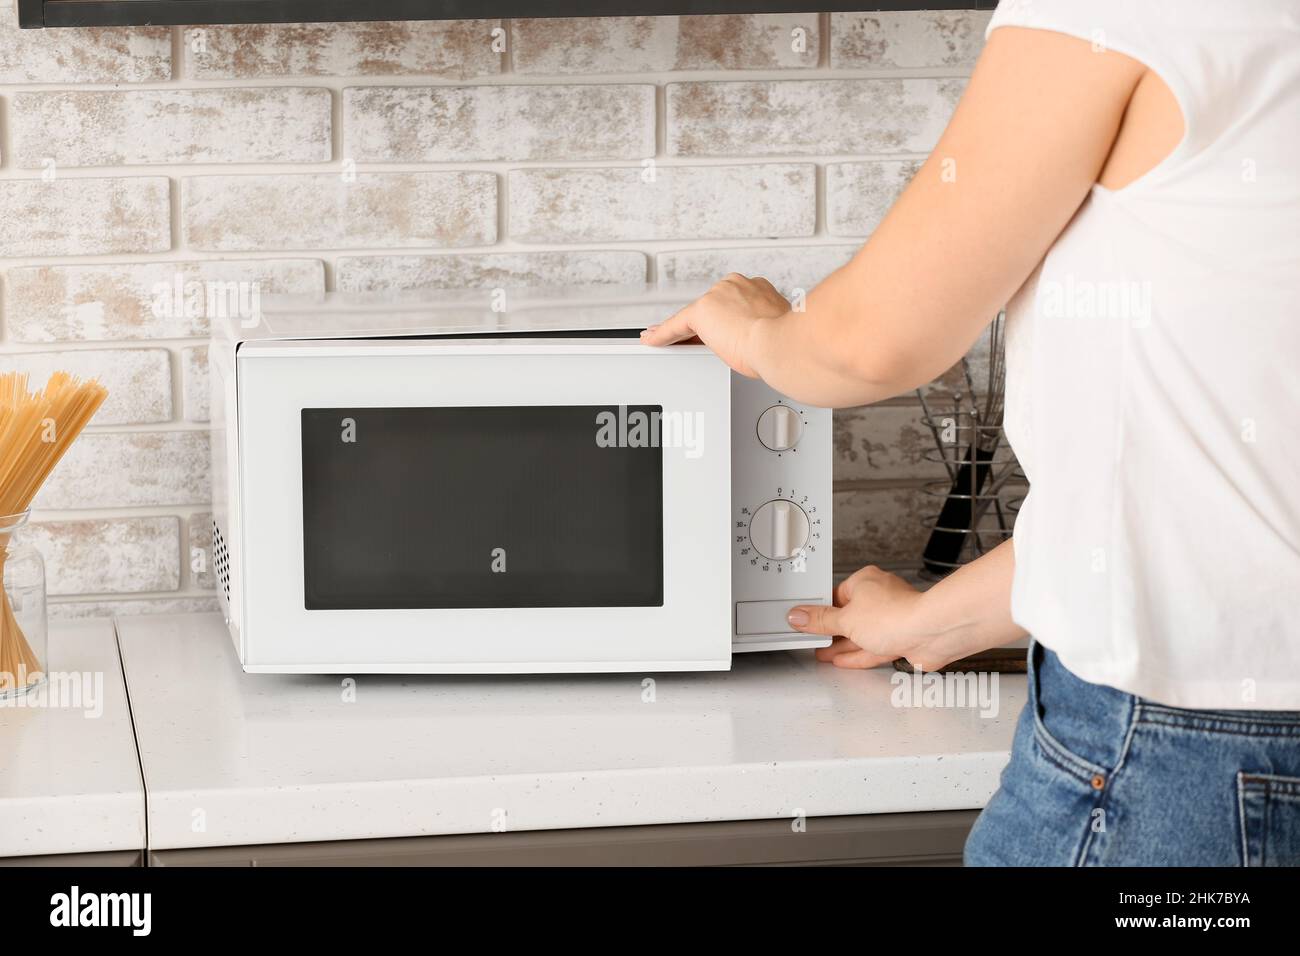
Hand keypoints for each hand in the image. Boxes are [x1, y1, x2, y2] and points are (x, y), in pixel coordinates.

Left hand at [640, 274, 790, 376]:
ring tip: (678, 346)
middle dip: (706, 327)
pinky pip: (675, 325)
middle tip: (701, 346)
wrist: (781, 344)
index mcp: (758, 289)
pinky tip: (652, 340)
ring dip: (685, 333)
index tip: (721, 325)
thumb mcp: (774, 331)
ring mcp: (717, 296)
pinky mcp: (701, 311)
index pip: (731, 304)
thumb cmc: (783, 343)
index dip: (723, 318)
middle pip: (711, 309)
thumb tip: (758, 340)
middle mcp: (736, 286)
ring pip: (694, 318)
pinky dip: (662, 334)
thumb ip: (761, 328)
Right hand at [787, 565, 943, 670]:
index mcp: (865, 581)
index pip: (835, 595)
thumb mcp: (845, 619)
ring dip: (842, 645)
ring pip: (860, 633)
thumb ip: (821, 621)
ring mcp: (891, 619)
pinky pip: (873, 646)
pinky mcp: (900, 638)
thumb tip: (799, 616)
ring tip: (823, 653)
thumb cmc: (895, 614)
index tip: (806, 621)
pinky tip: (843, 660)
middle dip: (831, 630)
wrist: (930, 632)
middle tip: (812, 639)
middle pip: (848, 615)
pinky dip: (857, 654)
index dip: (820, 610)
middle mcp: (880, 597)